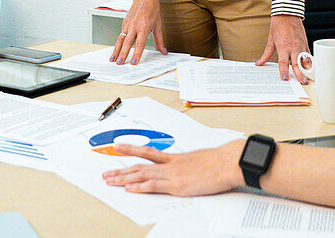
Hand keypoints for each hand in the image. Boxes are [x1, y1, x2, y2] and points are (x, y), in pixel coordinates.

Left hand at [102, 140, 244, 195]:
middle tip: (106, 173)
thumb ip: (190, 164)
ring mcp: (172, 175)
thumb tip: (189, 167)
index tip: (118, 147)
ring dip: (123, 178)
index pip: (148, 153)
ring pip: (141, 175)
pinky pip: (153, 186)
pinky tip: (128, 188)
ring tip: (109, 180)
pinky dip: (139, 187)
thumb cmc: (220, 161)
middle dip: (120, 170)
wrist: (228, 162)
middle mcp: (170, 165)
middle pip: (139, 166)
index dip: (131, 149)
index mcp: (176, 158)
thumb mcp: (201, 159)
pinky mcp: (177, 186)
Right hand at [109, 0, 166, 64]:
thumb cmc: (152, 10)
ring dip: (116, 50)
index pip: (140, 44)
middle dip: (122, 54)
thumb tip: (163, 51)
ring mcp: (128, 24)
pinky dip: (117, 43)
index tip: (134, 62)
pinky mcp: (124, 23)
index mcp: (144, 27)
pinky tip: (115, 50)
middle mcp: (134, 26)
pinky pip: (120, 35)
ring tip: (113, 59)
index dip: (136, 54)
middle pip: (127, 43)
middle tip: (119, 63)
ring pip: (120, 40)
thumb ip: (159, 40)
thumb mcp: (158, 26)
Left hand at [256, 14, 308, 82]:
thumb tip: (259, 63)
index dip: (284, 71)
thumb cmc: (278, 26)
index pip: (283, 62)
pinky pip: (309, 54)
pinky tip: (312, 68)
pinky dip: (310, 61)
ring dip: (308, 69)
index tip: (285, 79)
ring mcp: (301, 45)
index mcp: (283, 47)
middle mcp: (293, 47)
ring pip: (306, 59)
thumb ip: (266, 54)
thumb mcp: (270, 41)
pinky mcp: (305, 43)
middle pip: (297, 63)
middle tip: (303, 82)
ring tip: (310, 77)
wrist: (287, 14)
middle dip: (300, 74)